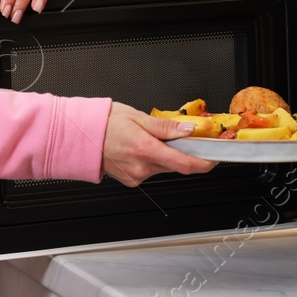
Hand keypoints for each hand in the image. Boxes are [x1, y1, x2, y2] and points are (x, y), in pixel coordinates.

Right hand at [101, 104, 217, 186]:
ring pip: (165, 167)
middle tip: (186, 137)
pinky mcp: (132, 180)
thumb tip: (189, 130)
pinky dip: (154, 159)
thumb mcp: (138, 117)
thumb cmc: (105, 123)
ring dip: (168, 155)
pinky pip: (152, 170)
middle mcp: (142, 167)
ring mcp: (136, 176)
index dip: (206, 162)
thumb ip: (166, 127)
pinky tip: (143, 147)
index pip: (186, 164)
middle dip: (185, 152)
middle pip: (177, 165)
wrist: (81, 135)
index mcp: (146, 150)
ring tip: (155, 138)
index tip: (215, 156)